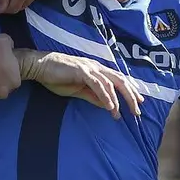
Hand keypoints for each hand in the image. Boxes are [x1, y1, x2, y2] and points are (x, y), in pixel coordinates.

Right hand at [19, 50, 143, 118]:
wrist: (39, 66)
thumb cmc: (56, 77)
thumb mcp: (77, 90)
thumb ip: (93, 96)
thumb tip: (107, 105)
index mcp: (96, 69)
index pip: (118, 78)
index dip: (131, 89)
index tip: (139, 101)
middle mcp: (96, 66)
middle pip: (120, 79)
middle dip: (131, 95)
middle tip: (137, 110)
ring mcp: (89, 67)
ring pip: (111, 82)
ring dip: (119, 99)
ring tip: (123, 113)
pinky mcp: (81, 71)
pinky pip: (97, 84)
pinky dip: (106, 96)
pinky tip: (111, 107)